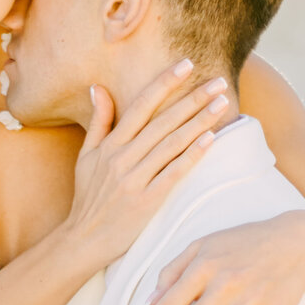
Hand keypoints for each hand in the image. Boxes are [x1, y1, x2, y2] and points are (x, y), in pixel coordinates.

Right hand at [63, 60, 230, 271]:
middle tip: (219, 82)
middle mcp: (122, 159)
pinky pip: (173, 174)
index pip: (141, 106)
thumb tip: (99, 87)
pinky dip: (191, 156)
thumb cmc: (88, 198)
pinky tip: (210, 140)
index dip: (165, 83)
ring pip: (171, 144)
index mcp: (110, 145)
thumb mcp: (86, 157)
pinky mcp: (146, 202)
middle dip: (192, 99)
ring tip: (221, 105)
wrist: (83, 240)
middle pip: (163, 122)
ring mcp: (134, 180)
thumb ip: (98, 122)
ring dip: (199, 122)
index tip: (187, 65)